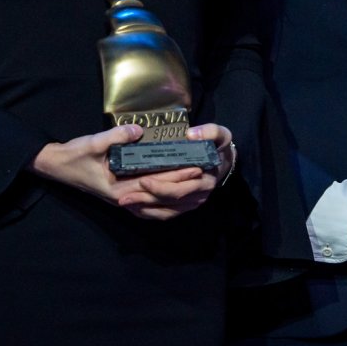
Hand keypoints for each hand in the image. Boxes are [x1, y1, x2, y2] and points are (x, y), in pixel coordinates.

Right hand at [30, 123, 232, 220]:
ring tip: (200, 193)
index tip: (195, 167)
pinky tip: (179, 202)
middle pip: (161, 200)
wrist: (57, 166)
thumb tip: (137, 131)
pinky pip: (149, 209)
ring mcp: (124, 201)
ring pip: (158, 210)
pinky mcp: (124, 197)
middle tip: (205, 177)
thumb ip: (114, 137)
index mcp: (119, 189)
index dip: (176, 177)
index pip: (155, 185)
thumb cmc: (74, 156)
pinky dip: (166, 207)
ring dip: (180, 203)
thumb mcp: (91, 143)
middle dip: (185, 189)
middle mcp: (124, 199)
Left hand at [116, 123, 234, 220]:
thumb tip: (191, 135)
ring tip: (125, 202)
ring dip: (144, 209)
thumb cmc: (217, 145)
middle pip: (169, 202)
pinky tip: (134, 207)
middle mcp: (198, 196)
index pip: (179, 189)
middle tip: (123, 197)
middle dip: (145, 200)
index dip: (160, 187)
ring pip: (165, 212)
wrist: (223, 160)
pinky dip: (149, 213)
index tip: (143, 180)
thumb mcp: (220, 134)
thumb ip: (210, 131)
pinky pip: (166, 214)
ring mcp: (192, 203)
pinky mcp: (185, 207)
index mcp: (204, 180)